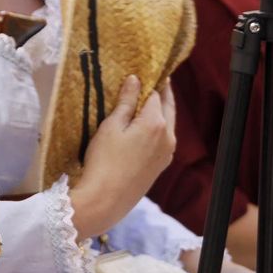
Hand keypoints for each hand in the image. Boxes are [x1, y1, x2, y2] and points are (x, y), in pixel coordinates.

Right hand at [69, 77, 177, 238]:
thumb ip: (126, 102)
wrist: (105, 201)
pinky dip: (157, 128)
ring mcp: (167, 154)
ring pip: (167, 124)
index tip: (143, 72)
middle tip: (153, 79)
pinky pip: (163, 140)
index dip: (148, 82)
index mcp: (156, 123)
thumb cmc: (104, 161)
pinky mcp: (160, 166)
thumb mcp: (111, 126)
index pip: (155, 94)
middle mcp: (168, 137)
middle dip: (161, 93)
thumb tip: (136, 80)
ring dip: (160, 111)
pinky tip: (144, 126)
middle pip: (168, 107)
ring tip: (146, 101)